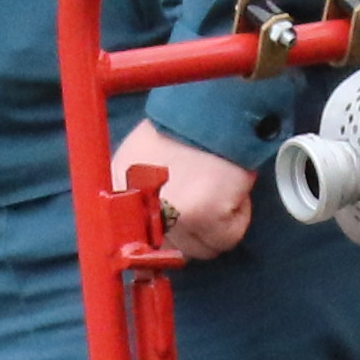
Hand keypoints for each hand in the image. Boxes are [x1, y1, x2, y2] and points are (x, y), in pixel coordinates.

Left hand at [111, 120, 253, 260]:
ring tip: (217, 188)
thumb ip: (137, 195)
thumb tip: (151, 230)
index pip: (138, 243)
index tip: (175, 228)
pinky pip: (227, 239)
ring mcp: (175, 216)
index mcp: (121, 196)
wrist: (212, 109)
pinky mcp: (207, 216)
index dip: (162, 236)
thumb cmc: (180, 131)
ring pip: (203, 250)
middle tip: (203, 197)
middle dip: (192, 231)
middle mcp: (143, 212)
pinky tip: (231, 190)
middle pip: (174, 250)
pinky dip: (237, 217)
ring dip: (216, 226)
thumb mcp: (137, 159)